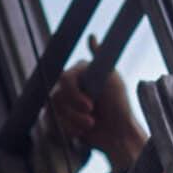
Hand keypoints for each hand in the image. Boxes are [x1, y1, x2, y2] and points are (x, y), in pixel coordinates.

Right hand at [51, 36, 146, 169]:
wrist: (119, 135)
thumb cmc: (119, 106)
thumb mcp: (113, 79)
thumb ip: (100, 59)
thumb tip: (91, 37)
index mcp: (79, 74)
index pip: (64, 79)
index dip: (75, 95)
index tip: (90, 106)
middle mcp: (68, 87)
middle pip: (56, 97)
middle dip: (75, 112)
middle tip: (92, 120)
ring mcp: (64, 104)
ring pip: (54, 112)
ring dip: (75, 122)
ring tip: (91, 125)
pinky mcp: (61, 120)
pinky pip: (53, 124)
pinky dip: (69, 130)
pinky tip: (82, 132)